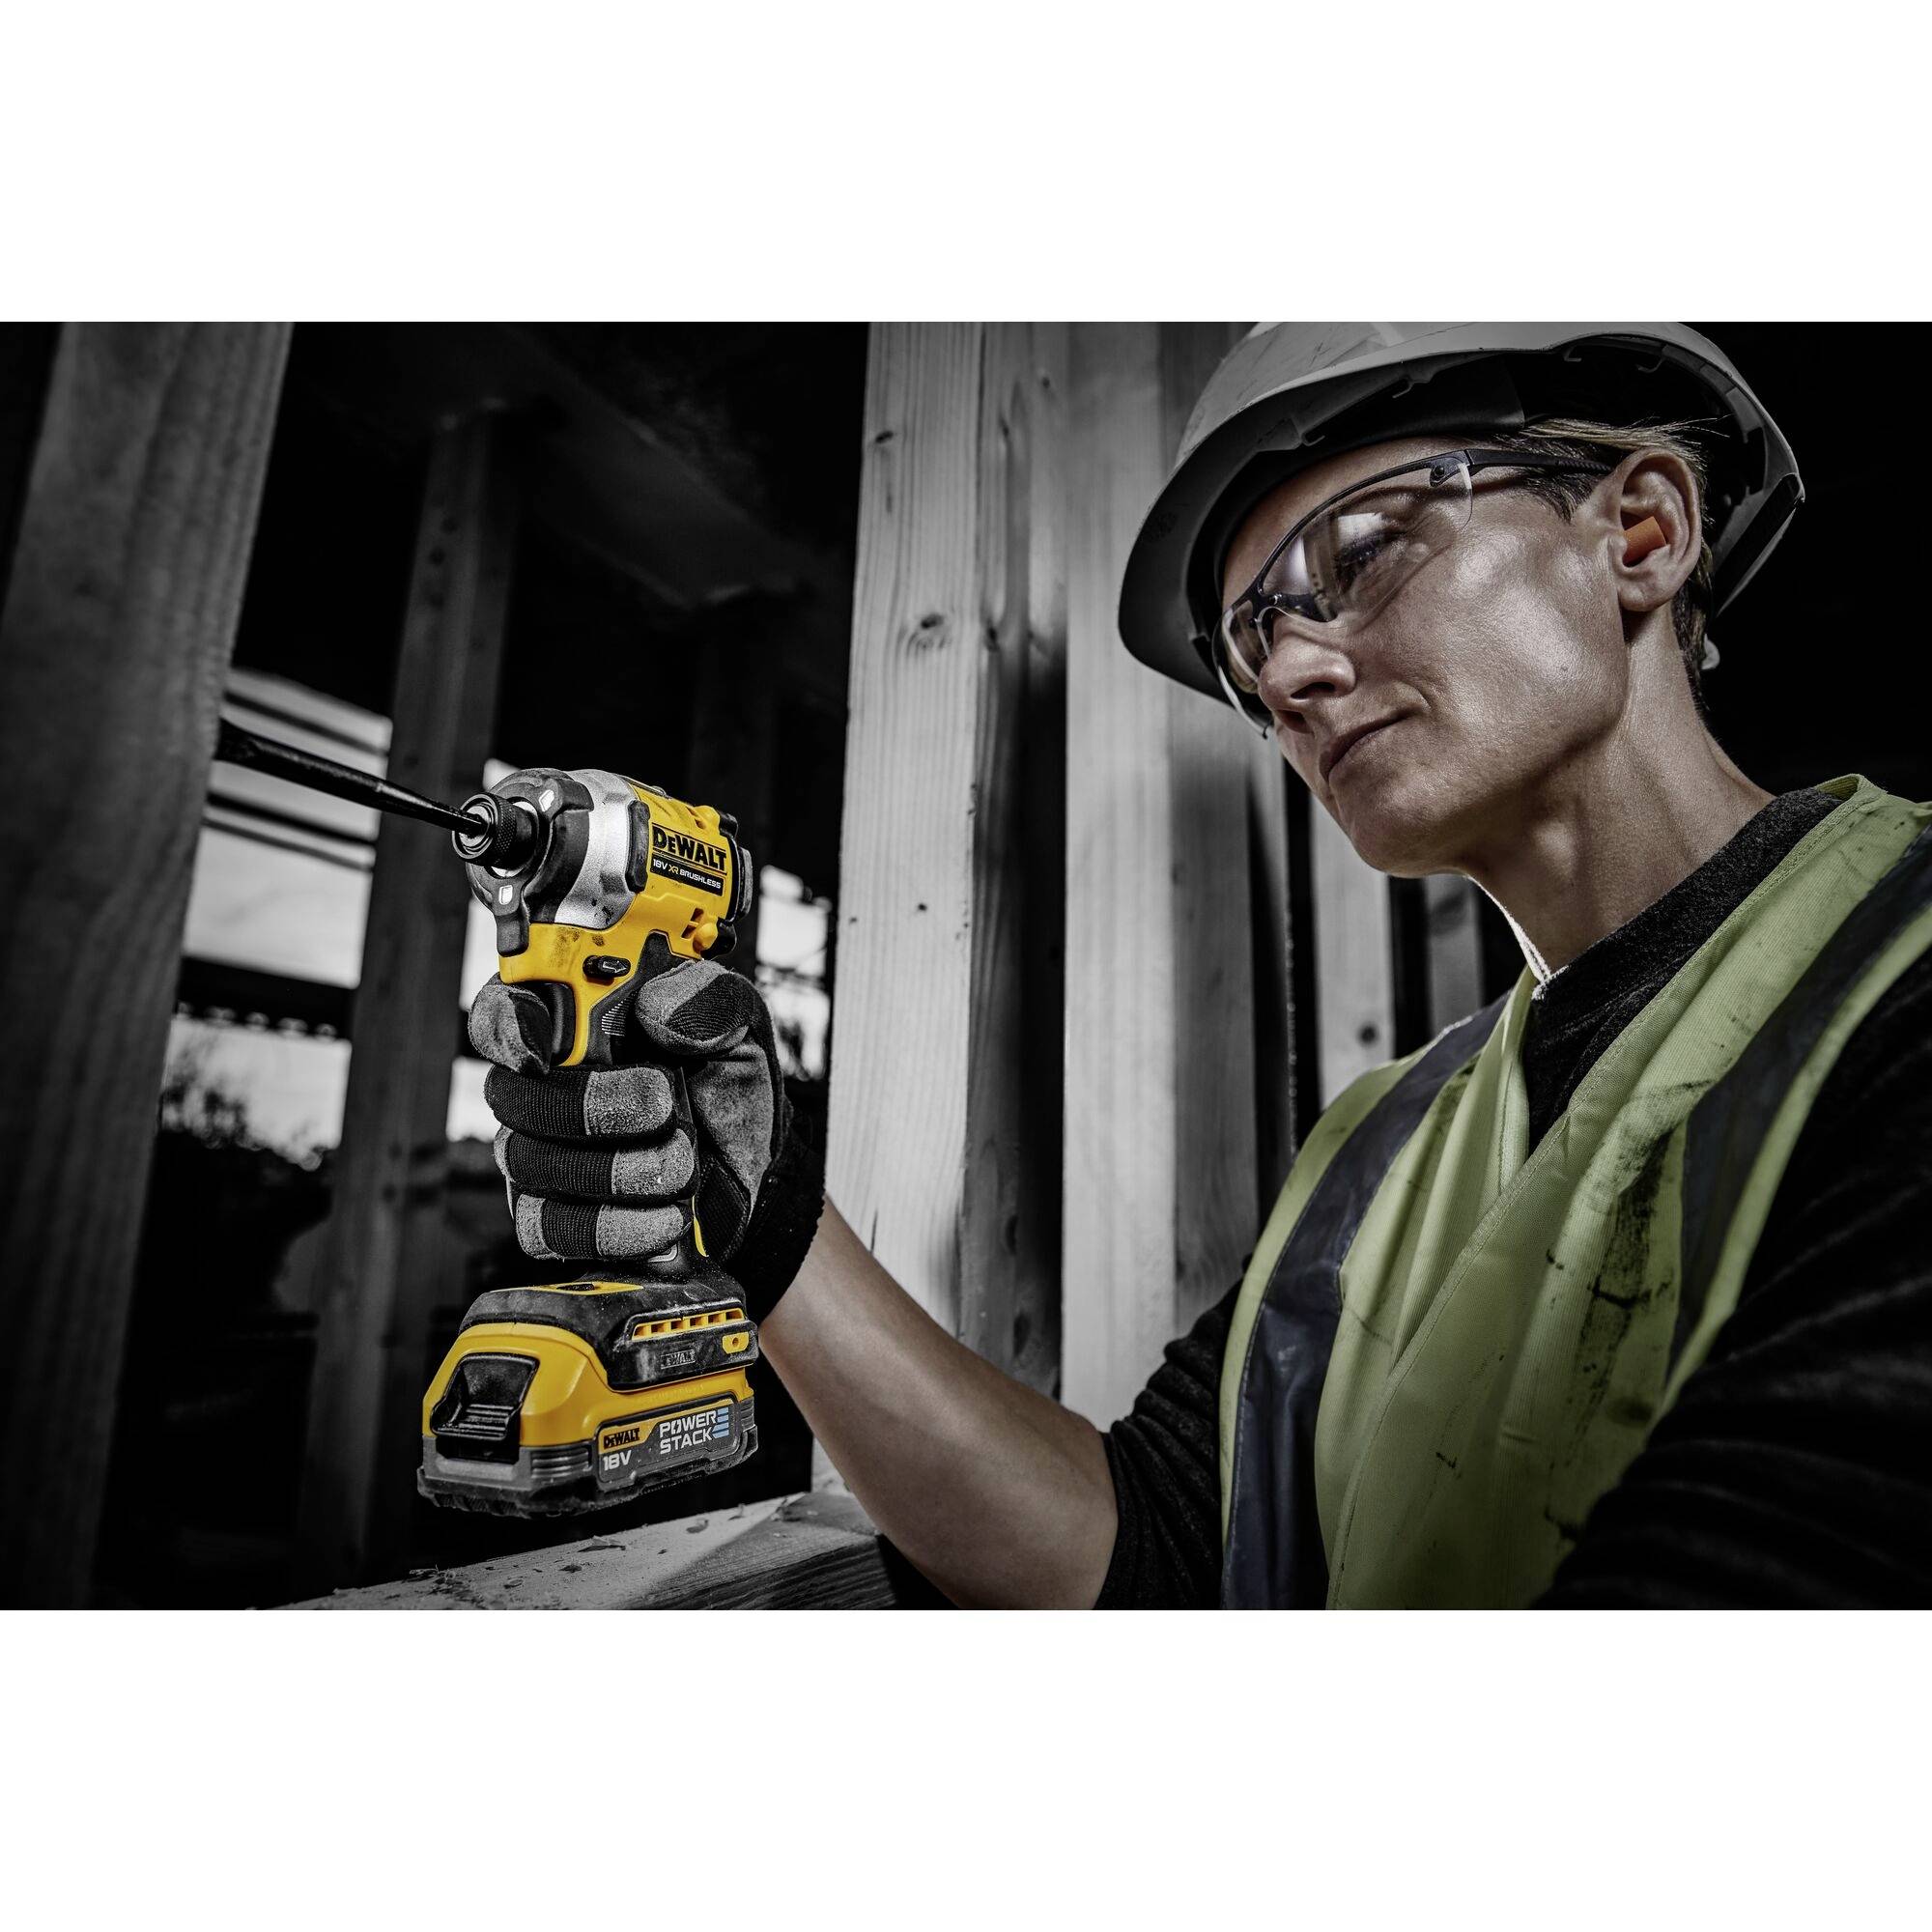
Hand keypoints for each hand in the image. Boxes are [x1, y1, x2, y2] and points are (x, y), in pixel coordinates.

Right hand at [467, 941, 824, 1315]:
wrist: (756, 1164)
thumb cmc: (724, 1081)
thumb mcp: (737, 1021)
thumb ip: (706, 998)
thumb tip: (656, 1007)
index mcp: (571, 1020)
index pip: (503, 1010)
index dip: (506, 1027)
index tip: (539, 1050)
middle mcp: (540, 1087)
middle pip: (514, 1098)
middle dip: (590, 1106)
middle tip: (661, 1104)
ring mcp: (539, 1156)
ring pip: (532, 1166)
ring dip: (619, 1169)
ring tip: (684, 1162)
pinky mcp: (555, 1219)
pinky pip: (553, 1230)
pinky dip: (619, 1226)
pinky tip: (669, 1215)